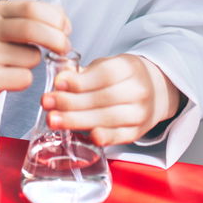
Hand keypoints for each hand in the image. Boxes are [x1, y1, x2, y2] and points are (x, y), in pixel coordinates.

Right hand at [0, 0, 71, 101]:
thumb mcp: (8, 21)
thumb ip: (36, 16)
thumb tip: (64, 22)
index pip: (32, 8)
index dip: (56, 18)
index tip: (66, 28)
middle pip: (33, 30)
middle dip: (57, 40)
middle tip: (65, 48)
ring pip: (32, 57)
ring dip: (36, 61)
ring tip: (20, 61)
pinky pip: (25, 78)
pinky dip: (26, 78)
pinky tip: (12, 75)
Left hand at [40, 54, 182, 145]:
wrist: (155, 89)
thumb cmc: (122, 76)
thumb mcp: (107, 65)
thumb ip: (83, 72)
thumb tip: (60, 77)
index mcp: (130, 67)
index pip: (104, 74)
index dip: (80, 81)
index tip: (57, 83)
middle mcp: (139, 90)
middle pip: (103, 98)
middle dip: (71, 102)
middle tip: (47, 103)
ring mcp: (141, 113)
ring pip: (108, 118)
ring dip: (77, 120)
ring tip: (53, 120)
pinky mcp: (138, 132)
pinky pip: (120, 136)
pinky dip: (104, 137)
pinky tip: (87, 136)